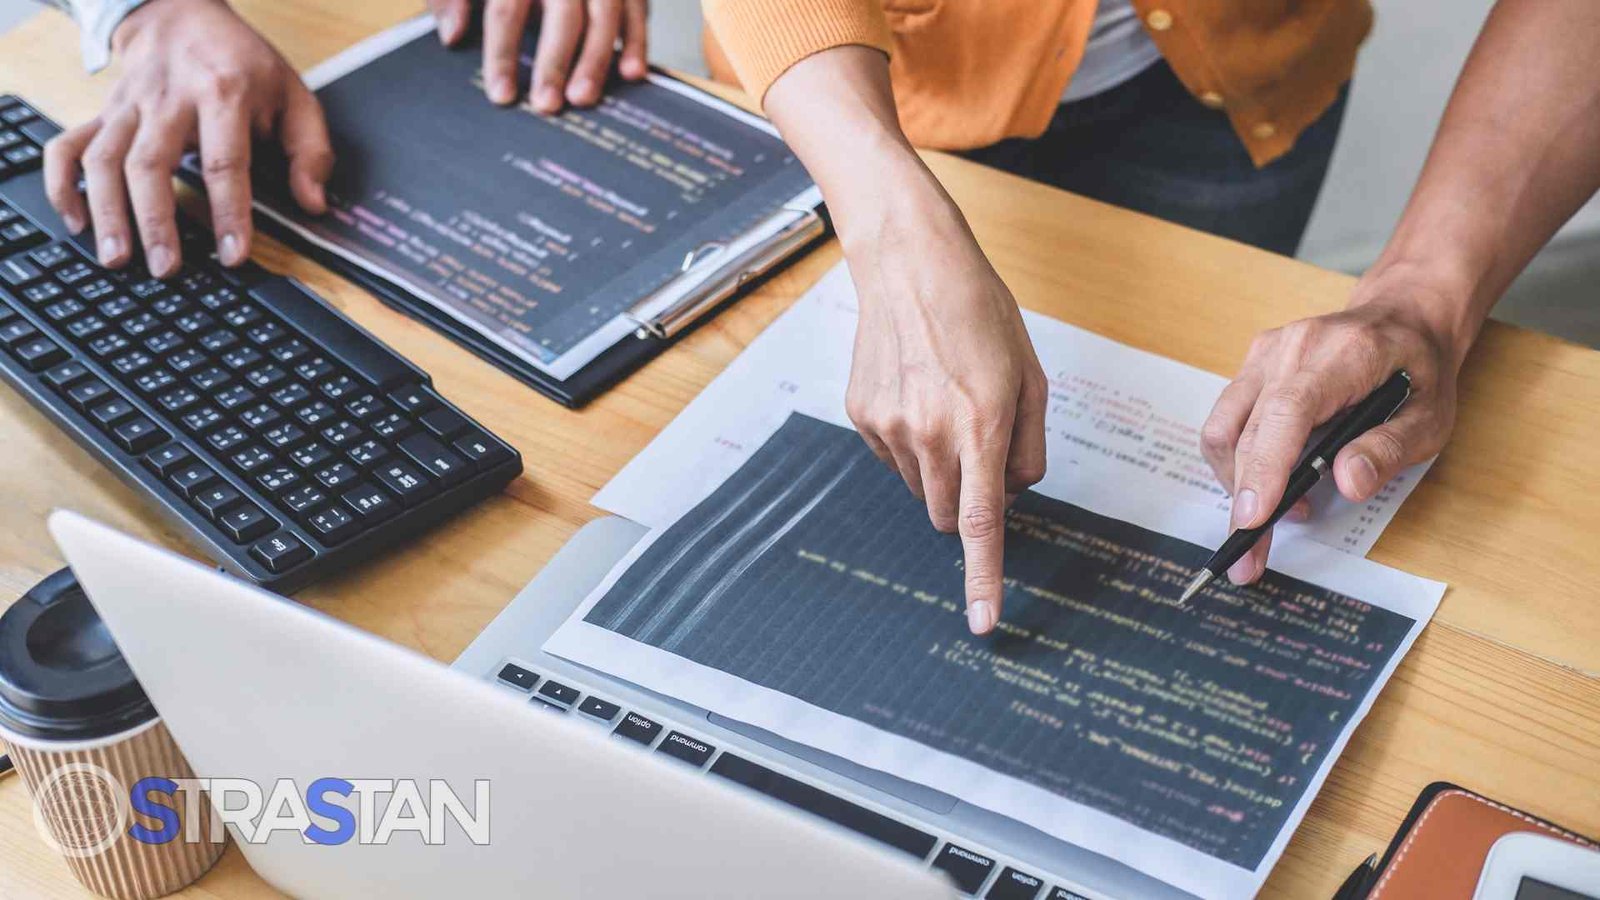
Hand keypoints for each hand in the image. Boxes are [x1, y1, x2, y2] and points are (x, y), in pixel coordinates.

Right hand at [43, 0, 331, 276]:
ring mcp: (128, 107)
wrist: (182, 13)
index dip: (229, 211)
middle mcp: (168, 99)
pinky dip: (65, 184)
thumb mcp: (294, 95)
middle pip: (151, 164)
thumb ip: (310, 150)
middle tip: (165, 267)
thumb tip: (313, 203)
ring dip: (107, 212)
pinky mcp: (103, 113)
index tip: (233, 253)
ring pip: (105, 159)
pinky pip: (69, 146)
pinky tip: (76, 221)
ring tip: (118, 258)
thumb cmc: (241, 62)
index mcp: (222, 93)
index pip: (224, 160)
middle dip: (156, 220)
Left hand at [429, 0, 648, 110]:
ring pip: (604, 13)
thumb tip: (451, 36)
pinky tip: (632, 73)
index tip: (502, 94)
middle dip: (555, 62)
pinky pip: (638, 10)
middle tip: (547, 105)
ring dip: (596, 59)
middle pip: (562, 14)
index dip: (502, 53)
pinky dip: (638, 41)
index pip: (507, 9)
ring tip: (583, 98)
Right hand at [844, 183, 1048, 636]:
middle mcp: (930, 433)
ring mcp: (888, 427)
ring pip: (920, 490)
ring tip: (946, 405)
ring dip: (940, 470)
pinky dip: (911, 443)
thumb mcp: (1029, 377)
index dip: (984, 578)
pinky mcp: (861, 416)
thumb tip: (1014, 494)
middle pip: (947, 516)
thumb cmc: (980, 313)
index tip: (984, 623)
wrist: (909, 263)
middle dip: (967, 503)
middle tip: (981, 446)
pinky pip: (893, 459)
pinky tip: (917, 391)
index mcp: (982, 425)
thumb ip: (1030, 445)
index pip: (981, 524)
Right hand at [1199, 274, 1470, 584]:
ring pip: (1223, 429)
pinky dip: (1241, 462)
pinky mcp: (1250, 368)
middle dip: (1244, 500)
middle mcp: (1290, 348)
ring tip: (1275, 514)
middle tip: (1250, 556)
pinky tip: (1275, 481)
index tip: (1252, 518)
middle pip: (1247, 431)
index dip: (1265, 467)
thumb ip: (1390, 449)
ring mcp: (1263, 354)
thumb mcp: (1431, 417)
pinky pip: (1227, 422)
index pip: (1288, 411)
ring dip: (1237, 483)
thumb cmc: (1419, 369)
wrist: (1402, 316)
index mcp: (1342, 354)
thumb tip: (1348, 483)